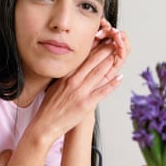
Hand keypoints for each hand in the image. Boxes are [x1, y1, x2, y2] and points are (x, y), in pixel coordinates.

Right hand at [34, 20, 130, 140]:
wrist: (46, 124)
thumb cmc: (49, 107)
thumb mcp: (55, 87)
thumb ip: (64, 78)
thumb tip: (71, 70)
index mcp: (65, 77)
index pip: (81, 59)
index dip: (92, 48)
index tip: (100, 41)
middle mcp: (73, 82)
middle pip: (92, 62)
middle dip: (104, 51)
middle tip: (113, 42)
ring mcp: (80, 92)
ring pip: (99, 73)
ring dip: (110, 62)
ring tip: (118, 54)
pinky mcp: (86, 104)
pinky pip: (103, 91)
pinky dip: (112, 84)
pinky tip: (120, 77)